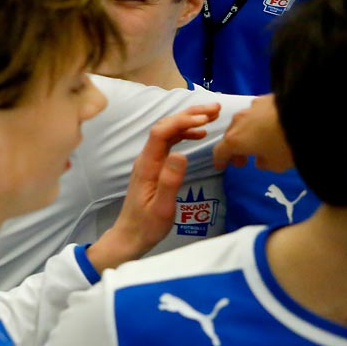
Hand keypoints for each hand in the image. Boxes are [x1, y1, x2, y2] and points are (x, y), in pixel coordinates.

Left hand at [89, 104, 216, 269]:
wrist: (131, 236)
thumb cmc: (147, 225)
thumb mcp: (163, 207)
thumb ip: (170, 181)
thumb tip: (181, 154)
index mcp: (147, 166)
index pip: (161, 133)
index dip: (182, 121)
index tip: (206, 119)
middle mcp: (146, 159)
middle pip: (165, 127)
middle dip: (188, 114)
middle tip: (215, 109)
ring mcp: (150, 162)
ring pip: (167, 133)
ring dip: (188, 121)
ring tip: (212, 116)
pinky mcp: (155, 167)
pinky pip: (169, 143)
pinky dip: (184, 133)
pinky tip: (199, 134)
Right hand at [212, 94, 292, 171]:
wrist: (307, 114)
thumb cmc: (287, 143)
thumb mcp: (276, 165)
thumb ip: (263, 164)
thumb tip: (260, 159)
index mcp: (234, 140)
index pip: (220, 152)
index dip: (220, 161)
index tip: (222, 166)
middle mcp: (238, 122)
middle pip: (230, 136)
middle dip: (235, 148)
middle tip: (244, 158)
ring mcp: (251, 108)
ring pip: (243, 123)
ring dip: (247, 133)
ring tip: (260, 140)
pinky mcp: (265, 99)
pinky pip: (257, 113)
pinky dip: (260, 121)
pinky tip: (272, 125)